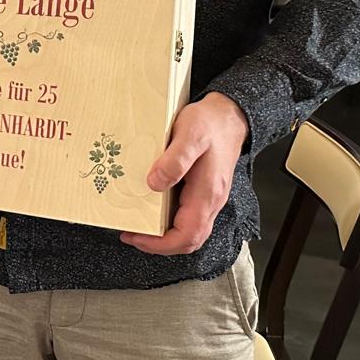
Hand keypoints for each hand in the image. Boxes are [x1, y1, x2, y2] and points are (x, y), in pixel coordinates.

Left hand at [122, 92, 247, 254]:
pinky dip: (168, 221)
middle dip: (159, 244)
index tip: (135, 237)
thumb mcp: (189, 135)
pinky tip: (151, 209)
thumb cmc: (210, 124)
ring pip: (189, 230)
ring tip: (137, 225)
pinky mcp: (203, 191)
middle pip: (189, 240)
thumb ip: (174, 160)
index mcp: (207, 193)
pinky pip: (187, 216)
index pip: (187, 235)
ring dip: (163, 235)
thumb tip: (154, 183)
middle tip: (131, 234)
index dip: (160, 244)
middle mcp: (211, 201)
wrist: (229, 115)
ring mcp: (208, 198)